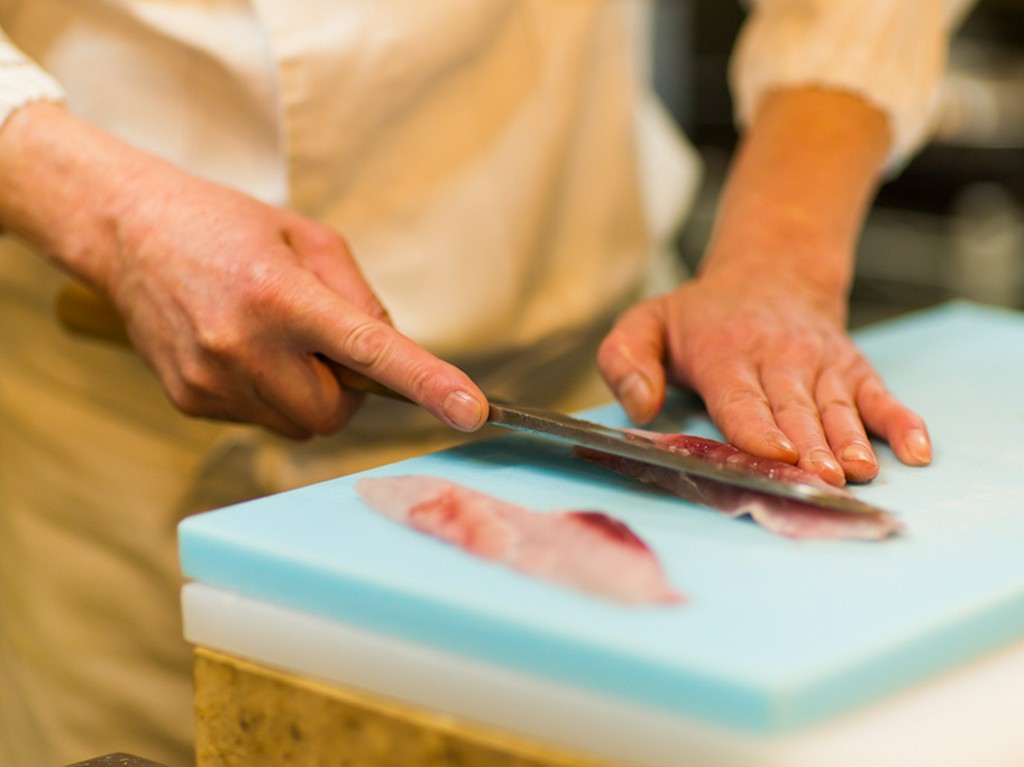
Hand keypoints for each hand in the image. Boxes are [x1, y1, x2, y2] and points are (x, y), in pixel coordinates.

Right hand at [0, 104, 487, 438]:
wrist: (128, 233)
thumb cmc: (228, 226)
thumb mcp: (310, 239)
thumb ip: (360, 298)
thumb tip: (391, 356)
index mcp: (280, 293)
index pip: (369, 350)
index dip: (426, 383)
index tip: (471, 411)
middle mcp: (242, 345)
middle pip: (337, 412)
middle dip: (350, 389)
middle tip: (326, 345)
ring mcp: (210, 379)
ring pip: (301, 425)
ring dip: (311, 394)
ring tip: (278, 341)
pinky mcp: (189, 400)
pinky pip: (261, 420)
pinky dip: (272, 395)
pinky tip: (245, 351)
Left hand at [596, 87, 931, 484]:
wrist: (769, 273)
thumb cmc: (700, 317)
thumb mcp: (645, 324)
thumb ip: (625, 361)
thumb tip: (639, 407)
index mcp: (724, 355)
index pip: (741, 399)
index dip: (759, 429)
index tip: (776, 454)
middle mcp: (777, 358)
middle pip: (795, 411)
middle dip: (809, 447)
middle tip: (821, 480)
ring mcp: (819, 364)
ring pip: (837, 407)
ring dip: (851, 441)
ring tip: (859, 473)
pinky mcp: (850, 368)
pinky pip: (878, 395)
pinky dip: (900, 420)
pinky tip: (916, 449)